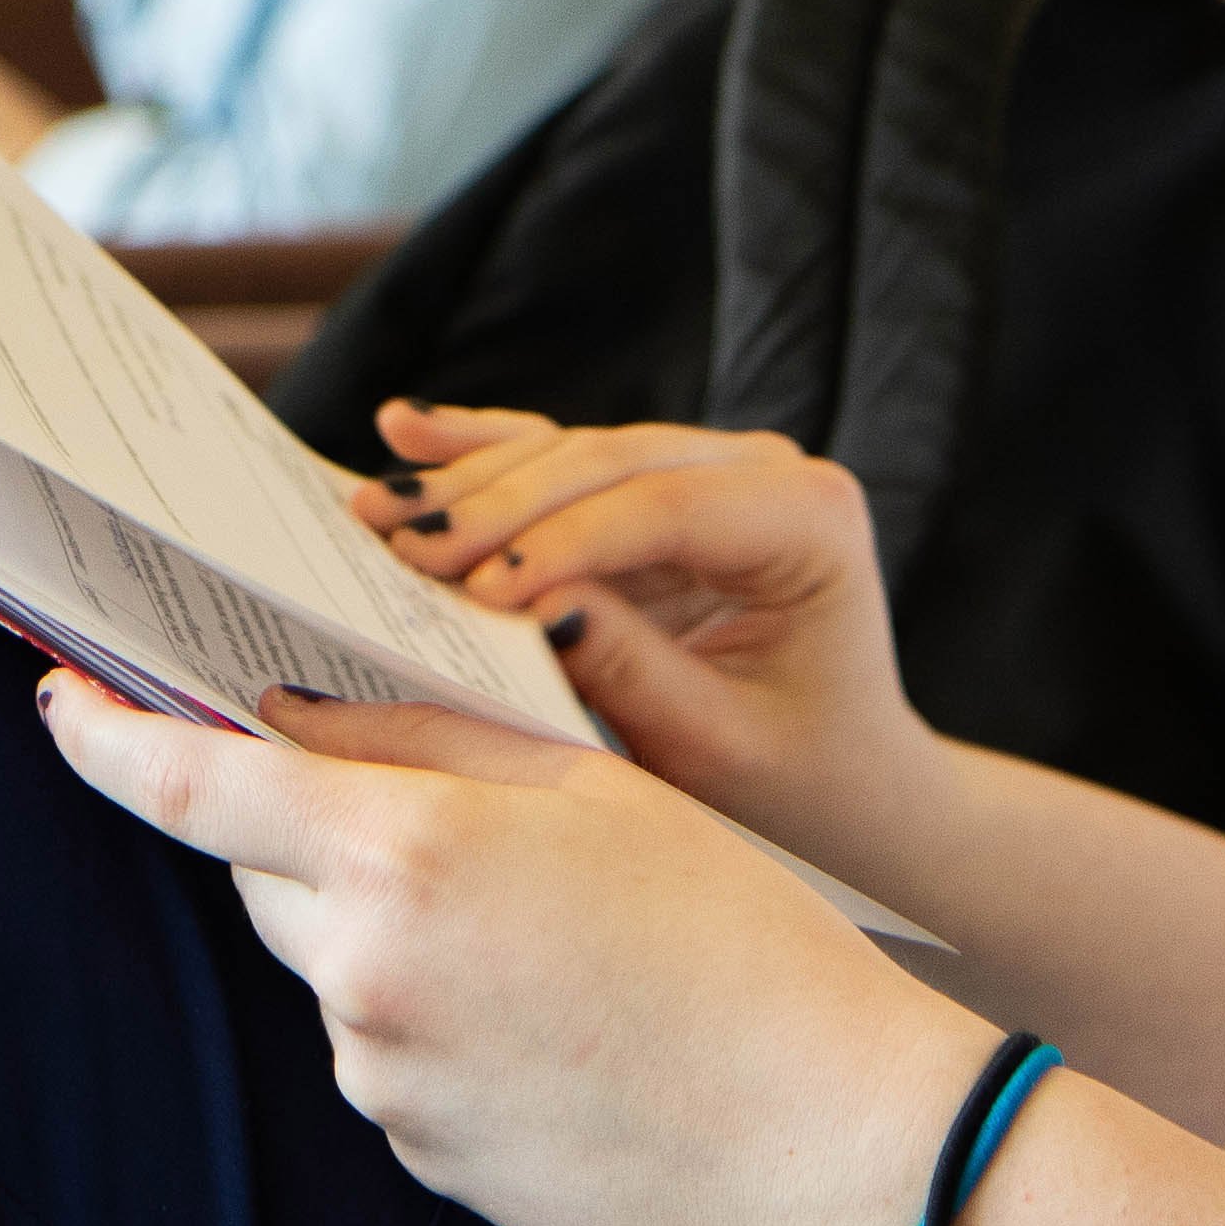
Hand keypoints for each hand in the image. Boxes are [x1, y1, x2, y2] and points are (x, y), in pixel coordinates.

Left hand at [37, 674, 988, 1225]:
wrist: (823, 1144)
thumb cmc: (734, 939)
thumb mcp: (591, 788)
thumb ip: (426, 741)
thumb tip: (294, 717)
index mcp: (402, 853)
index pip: (195, 788)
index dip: (106, 736)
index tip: (56, 698)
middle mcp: (366, 974)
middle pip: (269, 875)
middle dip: (316, 829)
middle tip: (437, 814)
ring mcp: (386, 1082)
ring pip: (339, 969)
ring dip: (400, 930)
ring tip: (559, 941)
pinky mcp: (423, 1158)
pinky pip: (395, 1057)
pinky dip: (446, 1018)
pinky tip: (561, 1020)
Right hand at [348, 401, 943, 868]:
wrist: (851, 793)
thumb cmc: (801, 785)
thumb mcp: (718, 749)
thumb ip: (629, 670)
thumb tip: (523, 601)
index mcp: (809, 521)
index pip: (665, 507)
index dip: (562, 540)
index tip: (471, 588)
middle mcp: (765, 473)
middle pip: (608, 463)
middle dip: (495, 505)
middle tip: (396, 547)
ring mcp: (710, 473)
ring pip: (571, 455)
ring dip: (468, 481)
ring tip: (372, 508)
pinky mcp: (657, 495)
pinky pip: (560, 467)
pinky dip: (484, 456)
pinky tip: (408, 431)